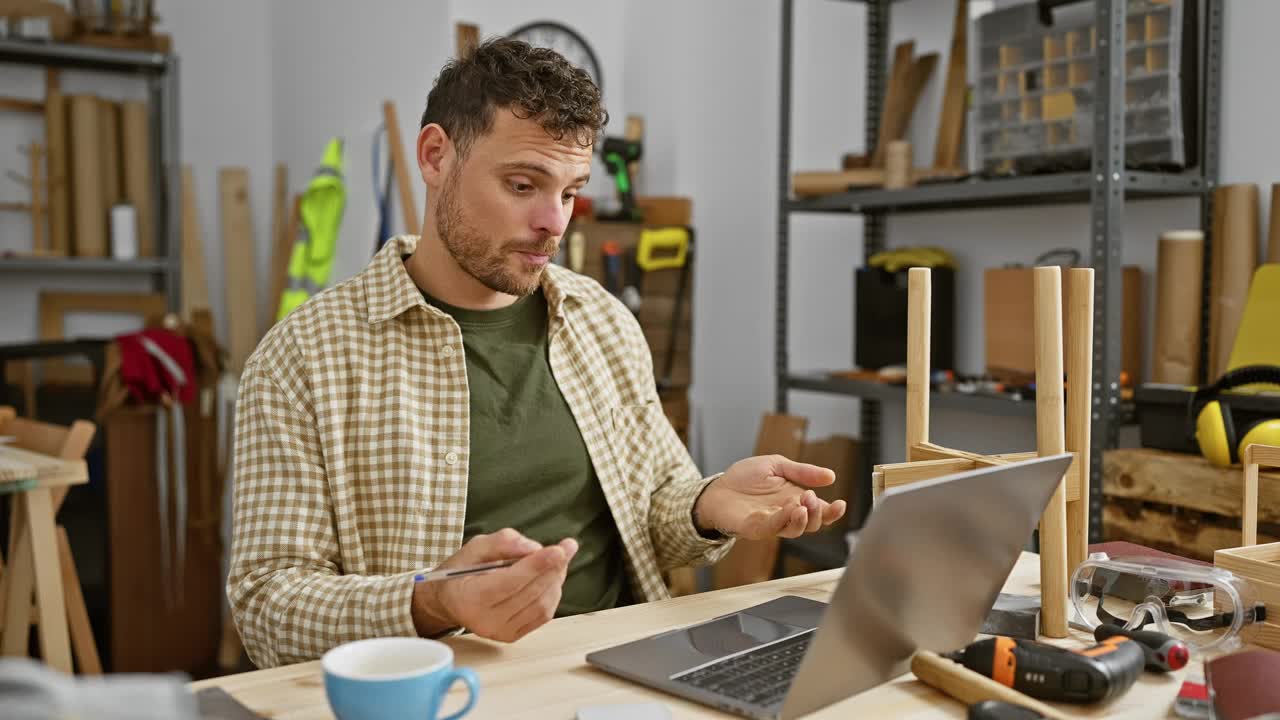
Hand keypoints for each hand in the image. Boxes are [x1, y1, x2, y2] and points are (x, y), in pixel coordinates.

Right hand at [411, 528, 577, 642]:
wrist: (449, 601)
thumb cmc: (461, 571)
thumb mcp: (475, 546)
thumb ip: (503, 542)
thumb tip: (534, 548)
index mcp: (470, 597)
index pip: (510, 582)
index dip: (537, 565)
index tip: (560, 549)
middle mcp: (484, 620)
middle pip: (530, 593)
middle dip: (553, 568)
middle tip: (567, 547)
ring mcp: (500, 632)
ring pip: (541, 605)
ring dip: (555, 580)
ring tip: (556, 561)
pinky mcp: (512, 636)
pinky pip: (542, 616)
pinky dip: (552, 594)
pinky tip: (550, 578)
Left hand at [694, 455, 846, 539]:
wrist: (718, 486)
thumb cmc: (745, 478)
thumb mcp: (777, 466)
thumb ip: (802, 472)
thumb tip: (831, 476)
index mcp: (796, 500)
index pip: (820, 511)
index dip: (832, 511)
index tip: (841, 504)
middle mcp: (787, 514)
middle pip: (812, 524)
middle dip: (818, 513)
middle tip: (810, 498)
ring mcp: (771, 523)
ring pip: (795, 530)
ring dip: (803, 520)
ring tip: (801, 506)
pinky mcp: (754, 528)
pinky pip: (772, 528)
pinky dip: (782, 520)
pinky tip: (787, 509)